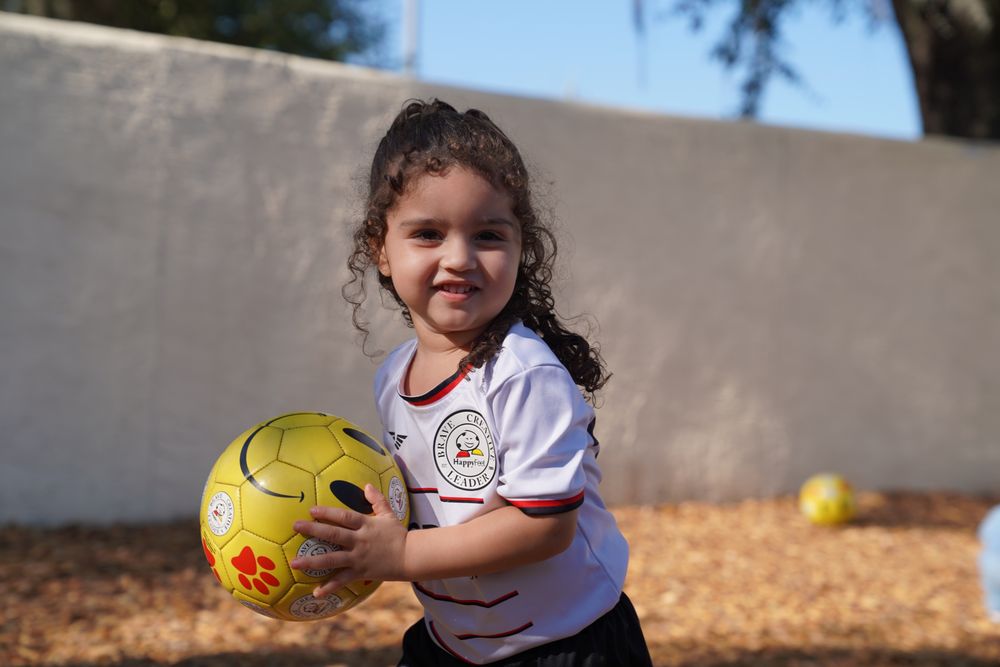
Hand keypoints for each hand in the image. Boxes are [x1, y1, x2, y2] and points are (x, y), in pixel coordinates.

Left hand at [290, 484, 407, 596]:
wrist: (410, 556)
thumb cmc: (397, 534)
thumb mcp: (388, 514)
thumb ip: (377, 500)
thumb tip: (367, 485)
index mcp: (365, 525)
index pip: (344, 516)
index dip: (328, 513)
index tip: (312, 510)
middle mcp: (359, 541)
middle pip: (334, 535)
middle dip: (314, 530)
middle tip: (295, 526)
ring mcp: (358, 558)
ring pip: (332, 559)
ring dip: (313, 561)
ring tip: (295, 563)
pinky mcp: (360, 572)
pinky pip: (342, 581)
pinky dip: (329, 587)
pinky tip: (316, 593)